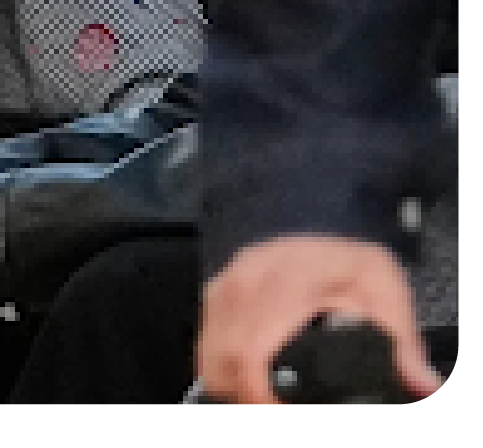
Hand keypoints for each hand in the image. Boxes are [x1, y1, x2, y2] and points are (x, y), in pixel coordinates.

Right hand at [197, 235, 440, 402]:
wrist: (320, 214)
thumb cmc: (348, 257)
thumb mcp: (385, 290)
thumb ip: (401, 340)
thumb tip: (422, 383)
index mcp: (285, 281)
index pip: (252, 349)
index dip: (258, 392)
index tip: (277, 411)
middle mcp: (245, 282)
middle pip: (223, 357)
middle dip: (243, 396)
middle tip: (271, 412)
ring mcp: (225, 286)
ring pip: (208, 352)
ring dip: (227, 385)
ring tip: (258, 402)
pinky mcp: (215, 292)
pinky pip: (204, 339)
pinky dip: (217, 367)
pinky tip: (240, 381)